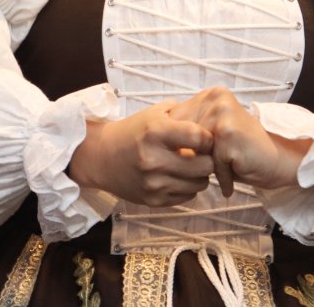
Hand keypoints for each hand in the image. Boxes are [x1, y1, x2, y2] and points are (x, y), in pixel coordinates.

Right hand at [67, 101, 215, 206]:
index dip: (208, 137)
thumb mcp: (154, 113)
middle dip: (207, 158)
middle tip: (201, 154)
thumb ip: (184, 114)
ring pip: (200, 184)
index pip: (201, 138)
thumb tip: (213, 121)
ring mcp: (154, 183)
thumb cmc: (133, 132)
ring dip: (199, 174)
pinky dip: (188, 187)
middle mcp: (154, 159)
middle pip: (205, 165)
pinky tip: (178, 176)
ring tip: (190, 165)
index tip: (205, 137)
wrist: (101, 157)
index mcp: (155, 132)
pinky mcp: (154, 200)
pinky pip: (188, 196)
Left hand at [168, 88, 311, 196]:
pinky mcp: (228, 133)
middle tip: (212, 163)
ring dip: (209, 167)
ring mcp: (222, 114)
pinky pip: (212, 163)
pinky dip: (222, 175)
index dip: (179, 145)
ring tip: (225, 168)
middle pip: (183, 137)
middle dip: (194, 157)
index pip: (176, 121)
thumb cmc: (242, 151)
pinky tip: (234, 173)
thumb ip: (190, 132)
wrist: (278, 160)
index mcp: (209, 95)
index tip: (188, 156)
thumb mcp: (212, 135)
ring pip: (196, 152)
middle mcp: (215, 98)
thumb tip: (158, 143)